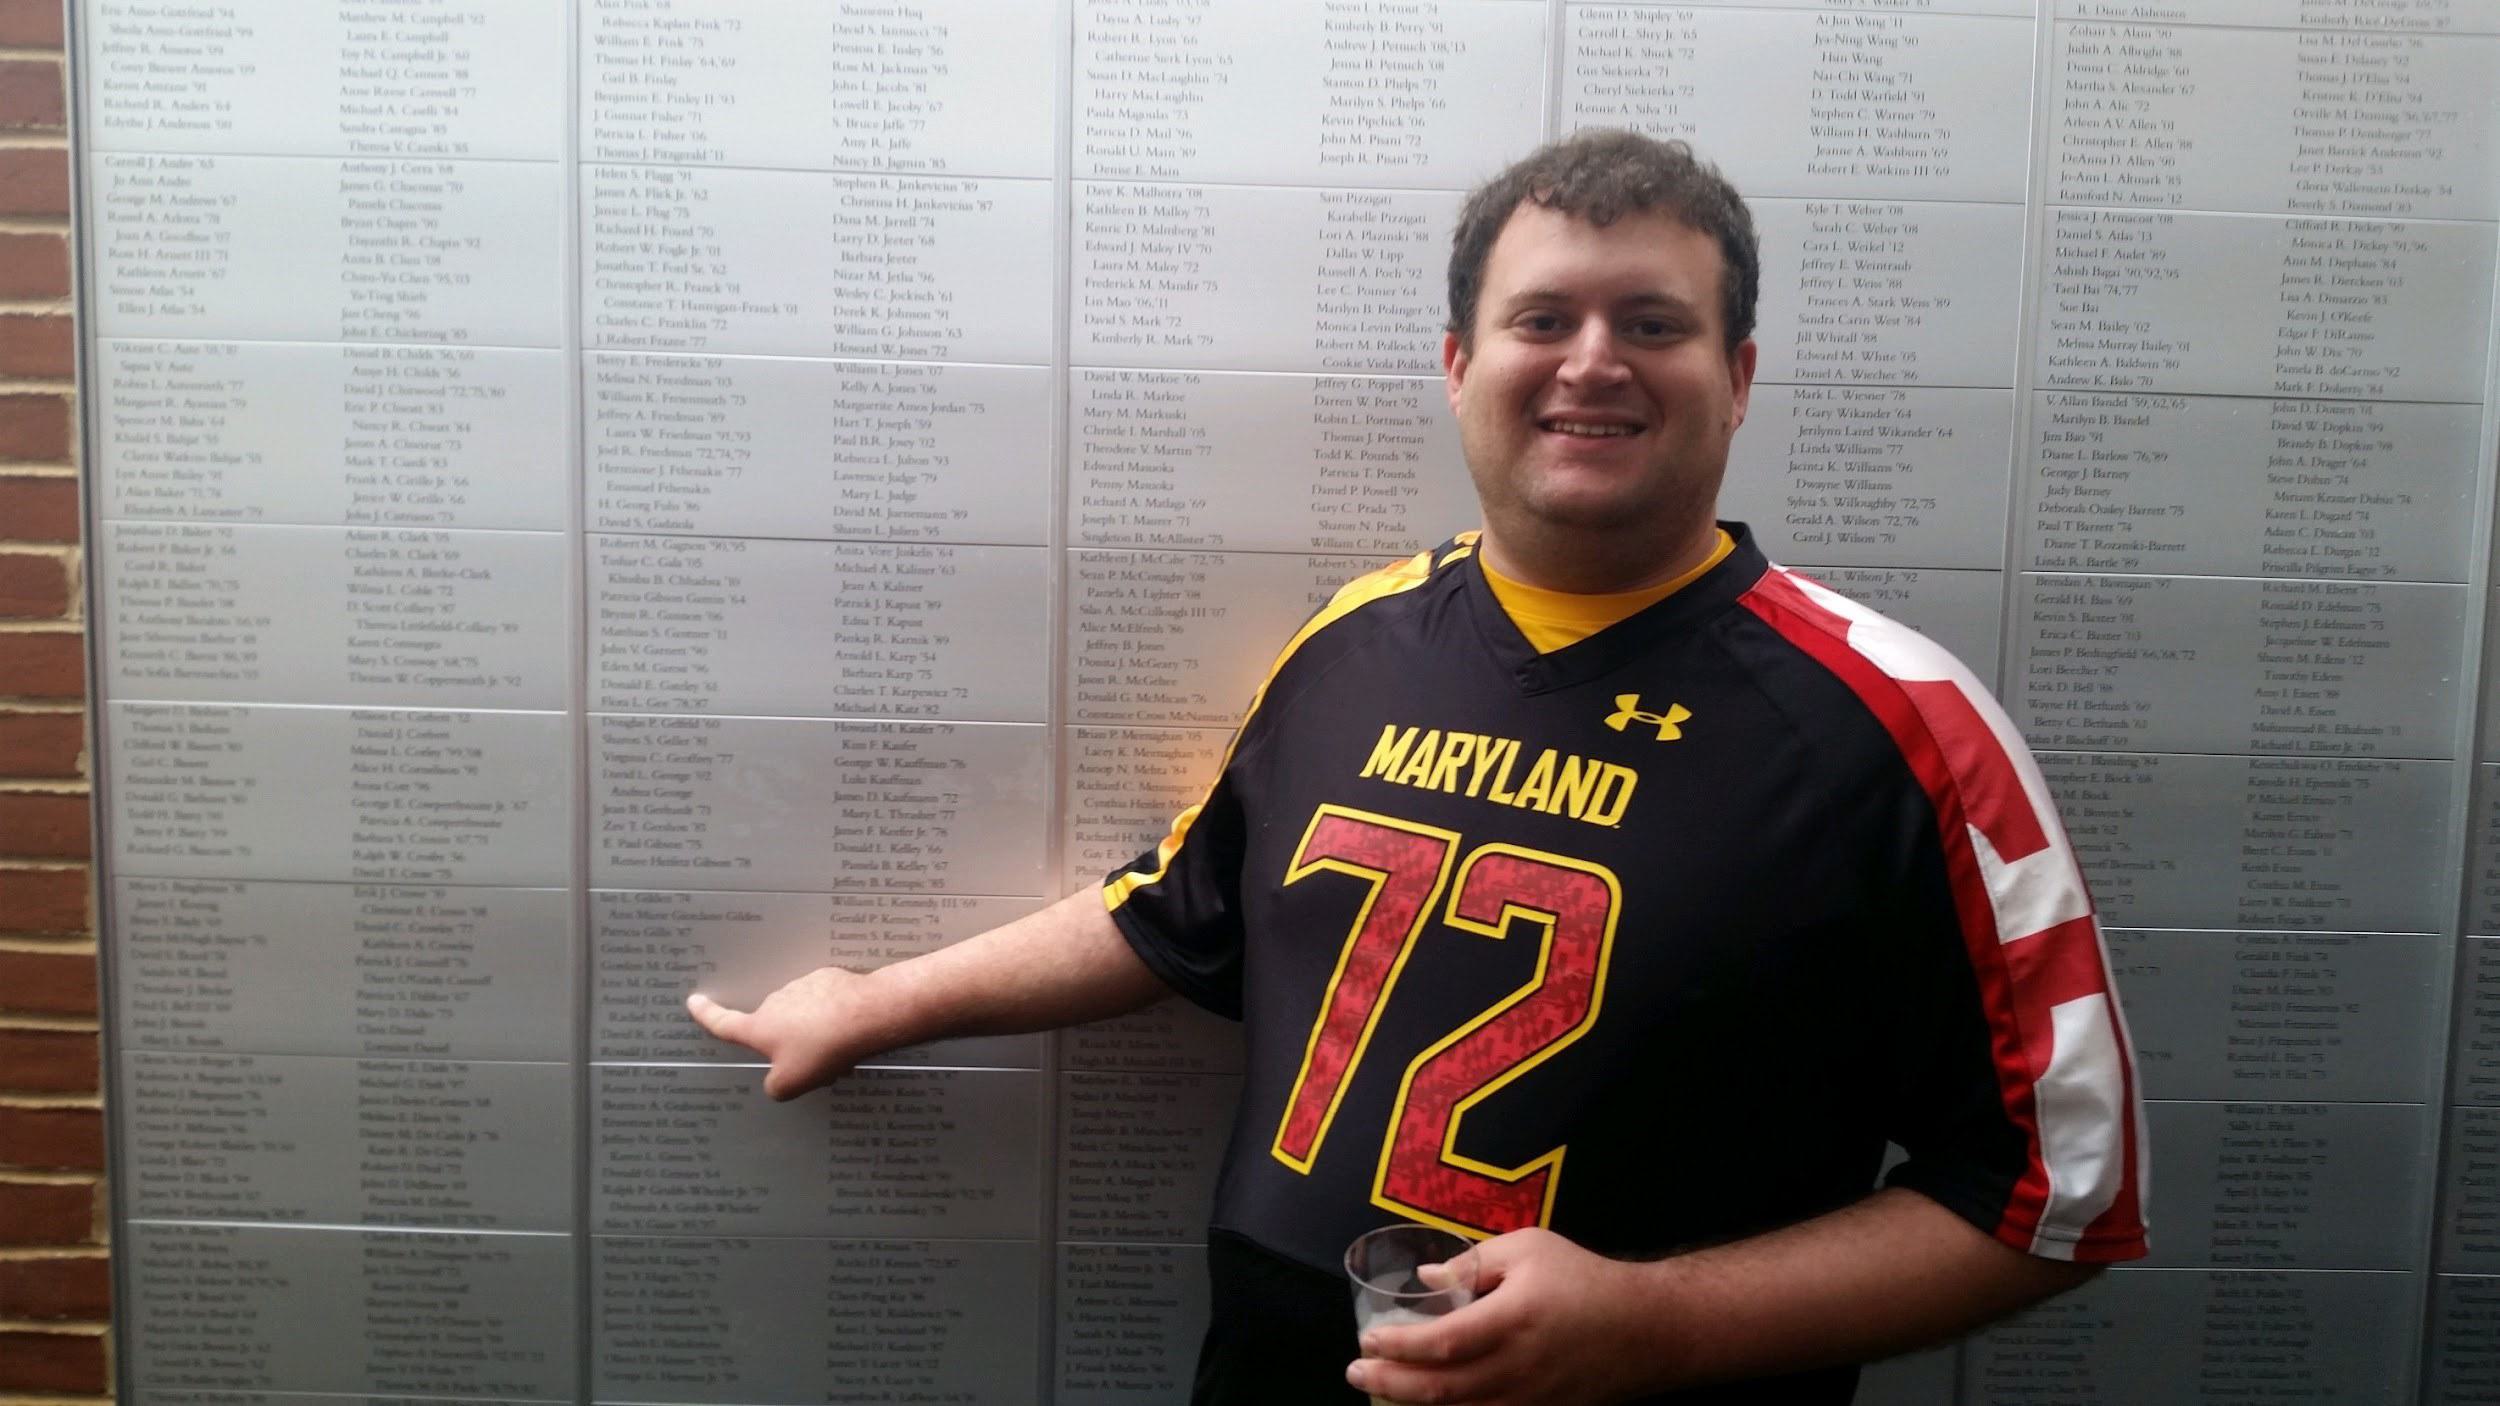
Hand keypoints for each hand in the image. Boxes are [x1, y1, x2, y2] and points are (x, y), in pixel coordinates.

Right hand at [685, 965, 883, 1099]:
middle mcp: (775, 1002)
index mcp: (759, 1027)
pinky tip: (849, 1029)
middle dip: (789, 1043)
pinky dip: (831, 1015)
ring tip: (837, 1049)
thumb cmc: (822, 1050)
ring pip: (801, 1015)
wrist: (865, 1015)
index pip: (724, 1022)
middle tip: (813, 1063)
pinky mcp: (827, 978)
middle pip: (774, 1026)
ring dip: (812, 1031)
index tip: (694, 1001)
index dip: (707, 1015)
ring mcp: (801, 986)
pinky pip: (823, 1001)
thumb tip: (776, 1080)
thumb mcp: (792, 1083)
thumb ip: (775, 1086)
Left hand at [1348, 1228, 1666, 1405]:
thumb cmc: (1583, 1279)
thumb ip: (1472, 1263)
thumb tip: (1424, 1279)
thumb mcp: (1528, 1249)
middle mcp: (1518, 1367)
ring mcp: (1530, 1399)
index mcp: (1512, 1319)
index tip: (1368, 1340)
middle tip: (1355, 1373)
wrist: (1646, 1329)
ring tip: (1381, 1392)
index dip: (1398, 1347)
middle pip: (1441, 1389)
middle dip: (1390, 1384)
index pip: (1441, 1343)